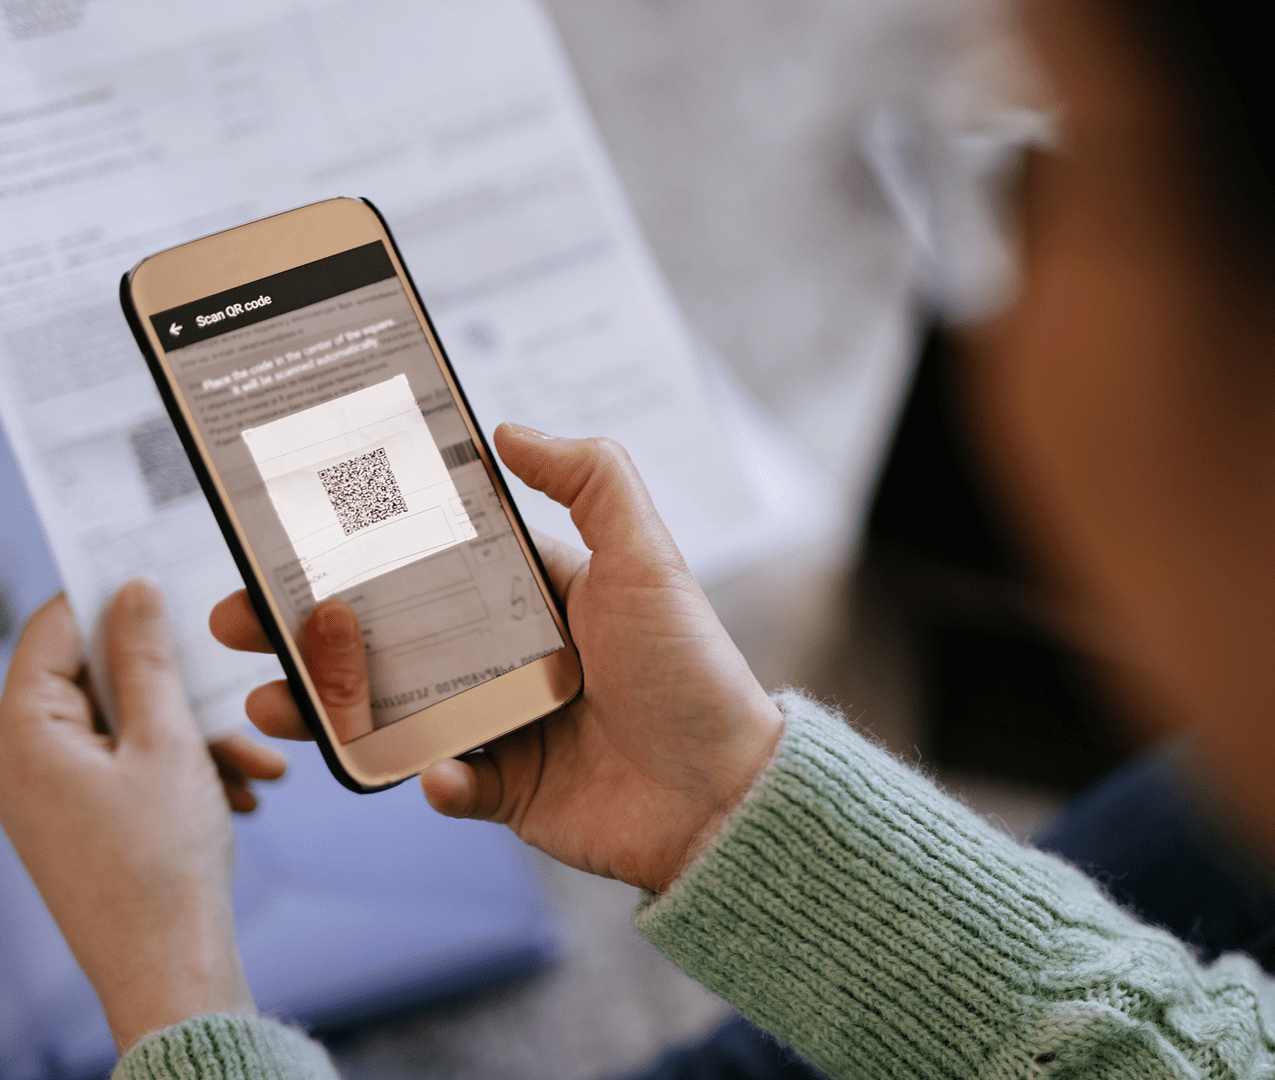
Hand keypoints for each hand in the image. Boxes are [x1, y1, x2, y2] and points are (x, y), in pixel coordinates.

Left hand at [0, 583, 285, 1051]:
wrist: (169, 967)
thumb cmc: (159, 862)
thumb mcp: (166, 741)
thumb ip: (147, 659)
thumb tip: (132, 591)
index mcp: (25, 735)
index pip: (51, 631)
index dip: (106, 598)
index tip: (160, 577)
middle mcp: (26, 762)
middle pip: (98, 681)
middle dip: (174, 684)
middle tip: (225, 681)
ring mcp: (55, 794)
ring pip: (127, 727)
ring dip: (193, 734)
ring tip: (254, 760)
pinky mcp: (85, 820)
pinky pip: (132, 767)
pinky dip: (185, 768)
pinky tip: (240, 788)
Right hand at [212, 425, 782, 891]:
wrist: (727, 793)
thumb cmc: (690, 668)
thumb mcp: (647, 556)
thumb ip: (591, 478)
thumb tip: (508, 427)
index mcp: (529, 595)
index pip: (425, 560)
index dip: (359, 547)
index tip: (291, 533)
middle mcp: (504, 655)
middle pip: (386, 635)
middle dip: (310, 627)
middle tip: (242, 617)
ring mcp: (500, 724)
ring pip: (391, 711)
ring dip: (328, 706)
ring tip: (274, 699)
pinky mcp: (504, 789)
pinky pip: (447, 782)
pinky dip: (433, 779)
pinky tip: (436, 773)